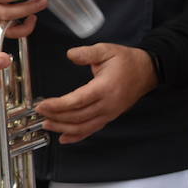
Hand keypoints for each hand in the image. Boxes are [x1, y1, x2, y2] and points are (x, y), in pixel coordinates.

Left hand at [35, 44, 156, 144]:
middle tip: (39, 114)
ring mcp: (109, 113)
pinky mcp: (109, 117)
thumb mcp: (107, 50)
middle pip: (77, 117)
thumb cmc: (127, 61)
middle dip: (56, 117)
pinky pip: (92, 130)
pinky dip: (77, 136)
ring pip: (83, 127)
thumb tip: (71, 54)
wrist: (148, 72)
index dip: (57, 105)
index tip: (42, 105)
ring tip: (47, 125)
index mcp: (104, 88)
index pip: (77, 101)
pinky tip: (64, 138)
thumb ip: (87, 53)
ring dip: (63, 128)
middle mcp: (107, 104)